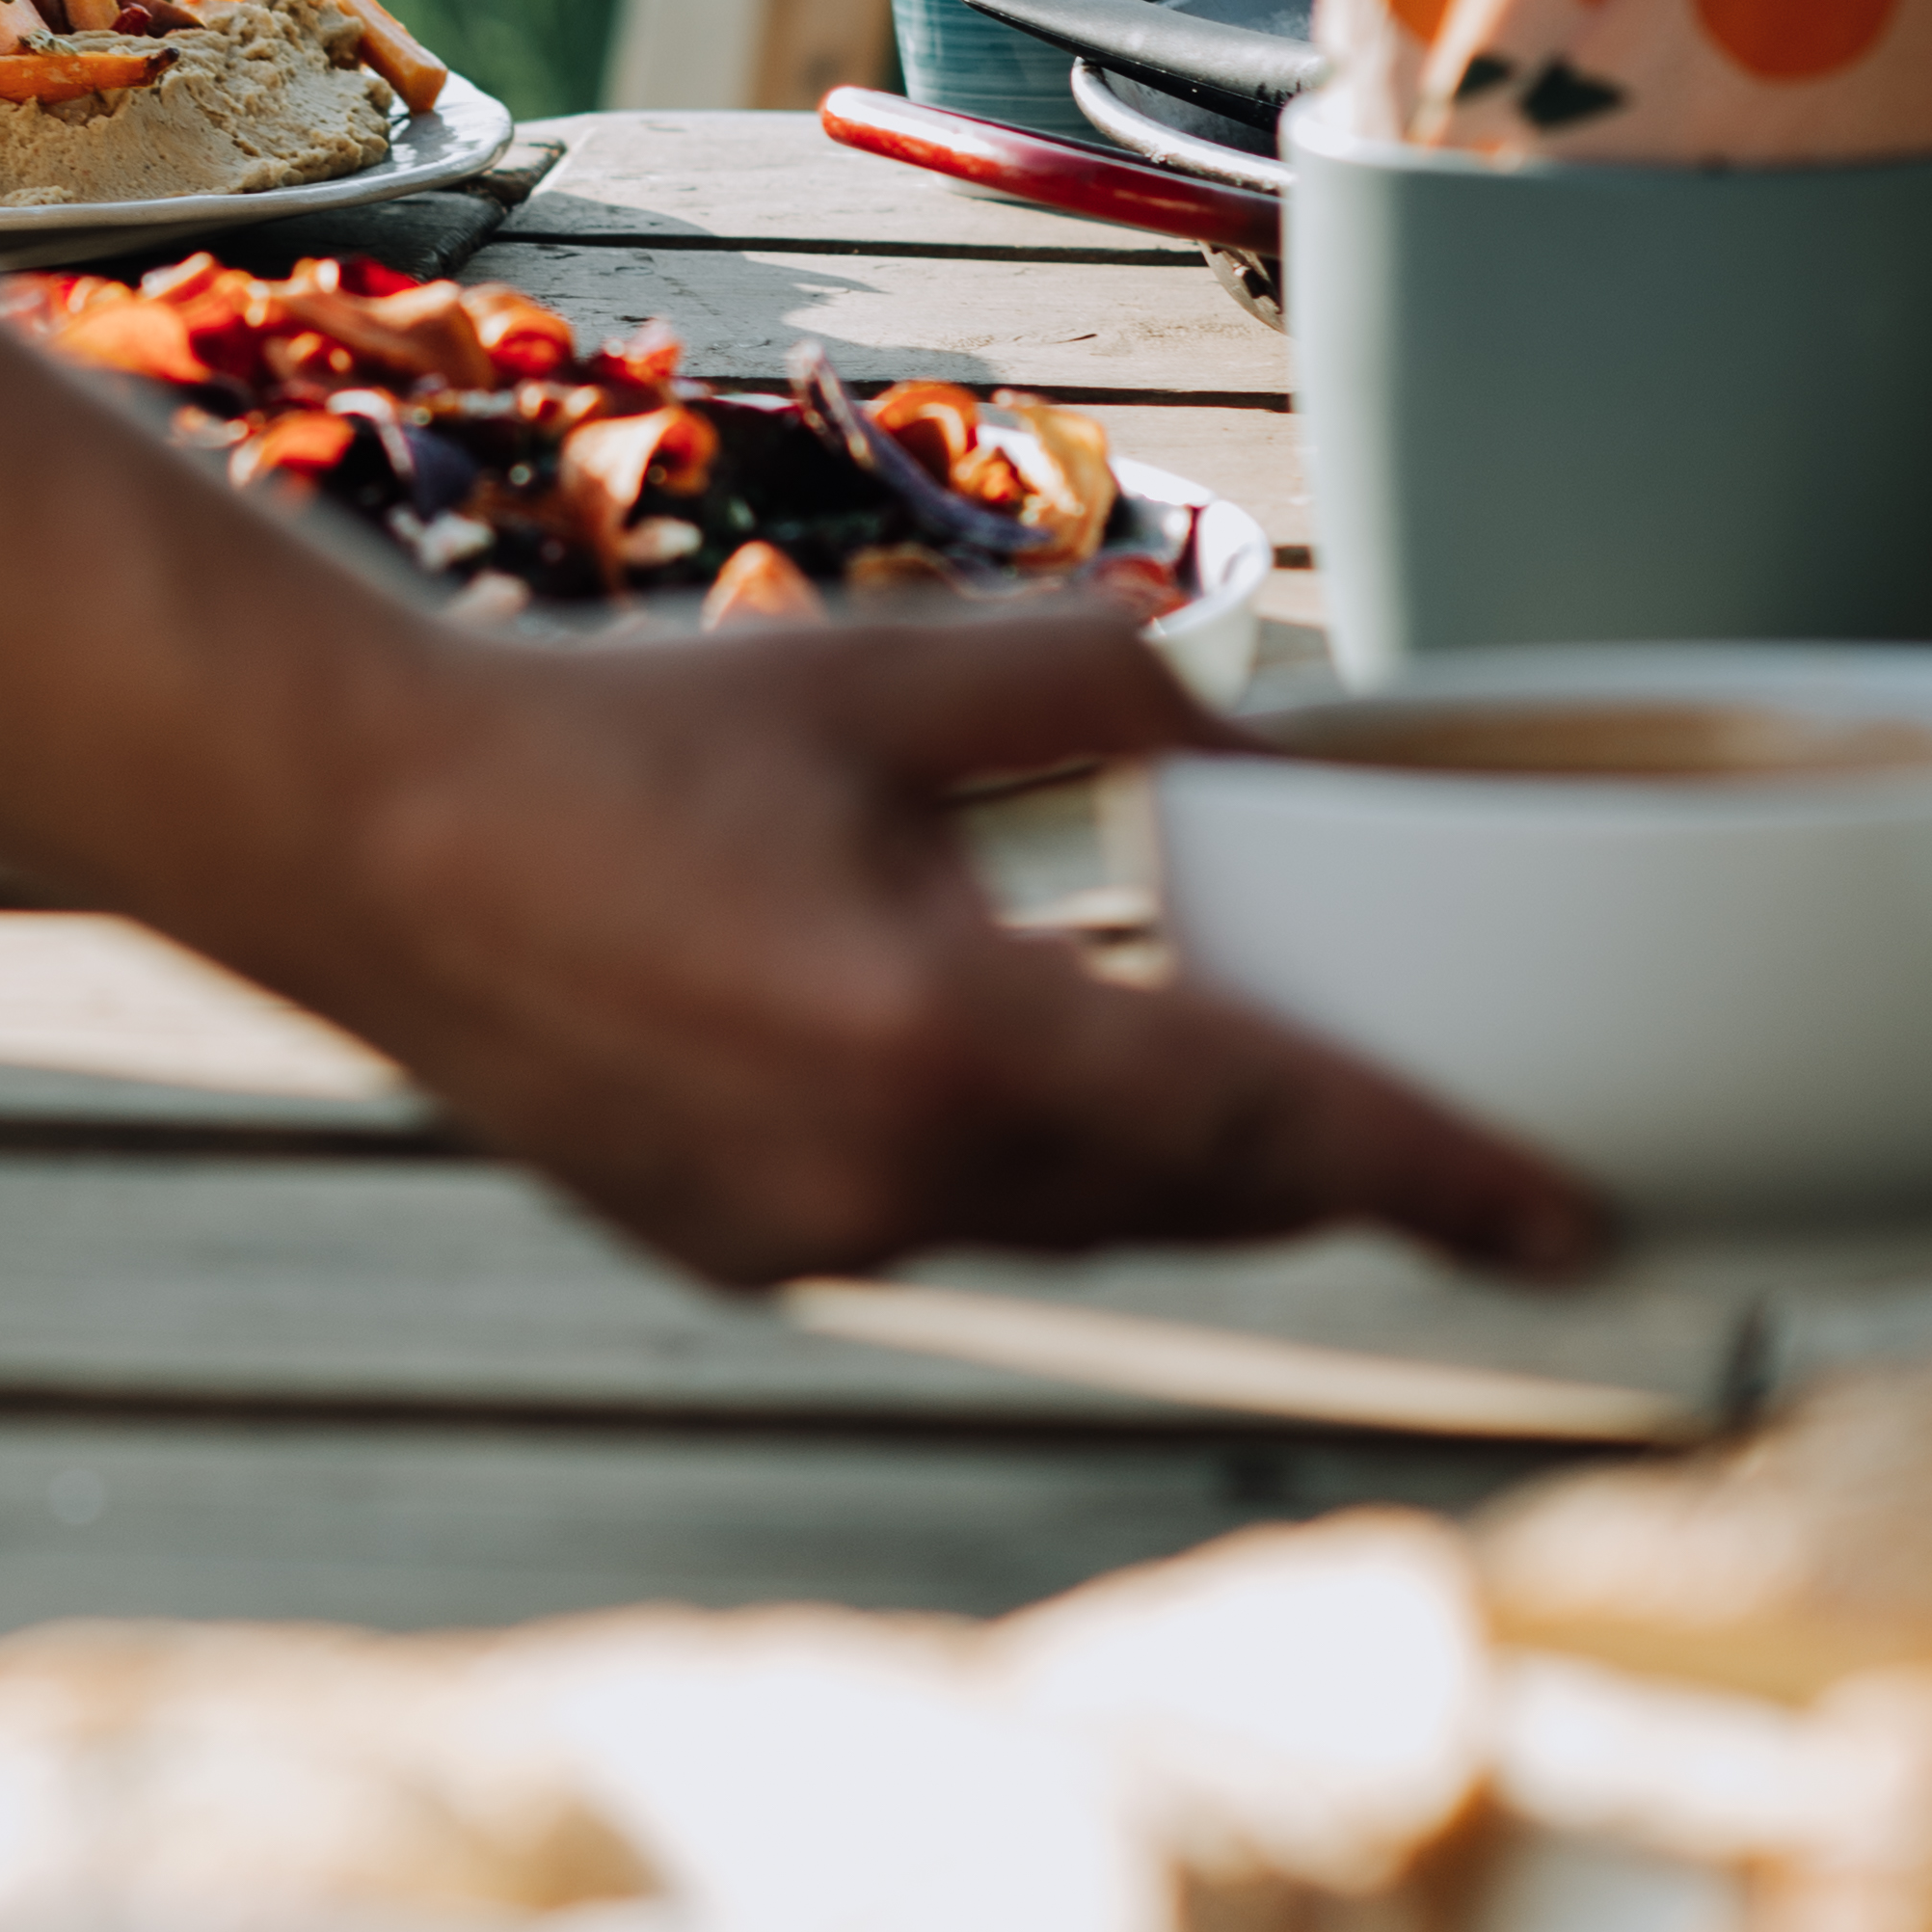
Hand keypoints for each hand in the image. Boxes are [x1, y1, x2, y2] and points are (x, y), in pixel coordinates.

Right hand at [351, 602, 1605, 1292]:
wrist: (361, 841)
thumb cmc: (604, 743)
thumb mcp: (873, 677)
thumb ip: (1088, 691)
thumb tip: (1240, 731)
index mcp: (942, 1036)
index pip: (1259, 1127)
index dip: (1434, 1174)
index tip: (1570, 1224)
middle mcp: (888, 1180)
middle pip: (1189, 1203)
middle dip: (1327, 1177)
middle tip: (1466, 1168)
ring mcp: (809, 1240)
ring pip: (1076, 1227)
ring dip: (1181, 1174)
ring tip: (1267, 1107)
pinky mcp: (745, 1254)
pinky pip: (960, 1229)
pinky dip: (1038, 1171)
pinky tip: (1042, 1088)